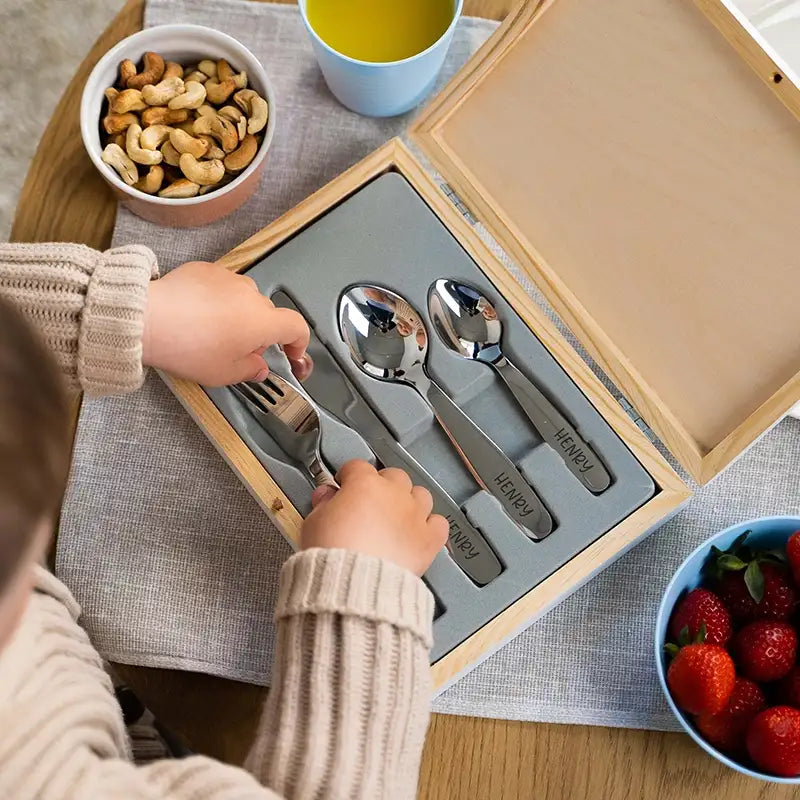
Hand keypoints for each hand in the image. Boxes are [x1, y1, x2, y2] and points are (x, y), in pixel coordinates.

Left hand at [142, 261, 311, 385]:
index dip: (299, 341)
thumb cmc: (186, 346)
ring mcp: (229, 279)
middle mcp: (251, 295)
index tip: (291, 351)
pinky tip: (198, 314)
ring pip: (244, 298)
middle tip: (237, 350)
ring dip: (238, 313)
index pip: (297, 327)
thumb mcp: (223, 374)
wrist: (149, 319)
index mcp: (263, 322)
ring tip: (212, 331)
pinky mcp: (206, 270)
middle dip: (259, 332)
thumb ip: (249, 370)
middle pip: (268, 314)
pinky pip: (222, 286)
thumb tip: (257, 367)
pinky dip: (217, 299)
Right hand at [301, 460, 448, 575]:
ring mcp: (414, 516)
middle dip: (382, 485)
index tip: (345, 485)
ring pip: (420, 495)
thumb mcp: (314, 522)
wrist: (354, 584)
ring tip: (397, 516)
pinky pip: (438, 524)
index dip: (349, 476)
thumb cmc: (333, 555)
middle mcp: (394, 495)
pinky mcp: (428, 540)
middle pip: (393, 476)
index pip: (357, 467)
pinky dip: (431, 526)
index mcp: (364, 485)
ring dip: (409, 501)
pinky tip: (420, 532)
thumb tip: (327, 495)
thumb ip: (323, 503)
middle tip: (370, 502)